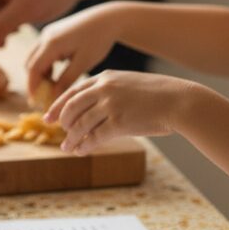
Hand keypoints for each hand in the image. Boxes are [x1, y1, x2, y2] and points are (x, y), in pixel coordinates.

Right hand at [25, 2, 123, 99]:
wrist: (108, 18)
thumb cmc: (98, 40)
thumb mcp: (83, 63)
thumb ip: (66, 80)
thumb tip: (53, 98)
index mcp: (52, 43)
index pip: (33, 69)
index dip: (32, 87)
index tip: (35, 102)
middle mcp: (45, 36)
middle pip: (30, 63)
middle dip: (35, 81)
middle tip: (44, 97)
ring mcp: (48, 32)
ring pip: (35, 57)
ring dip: (40, 72)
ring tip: (53, 86)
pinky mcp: (53, 32)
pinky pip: (42, 51)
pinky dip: (46, 64)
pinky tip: (58, 73)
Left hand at [46, 70, 188, 153]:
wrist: (179, 101)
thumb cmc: (157, 95)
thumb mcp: (128, 85)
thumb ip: (109, 93)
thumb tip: (91, 111)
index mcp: (105, 78)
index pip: (73, 92)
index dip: (58, 106)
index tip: (49, 117)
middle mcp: (104, 89)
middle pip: (72, 108)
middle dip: (62, 123)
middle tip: (58, 134)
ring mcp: (110, 105)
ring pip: (80, 125)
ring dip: (71, 138)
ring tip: (67, 147)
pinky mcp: (119, 122)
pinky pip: (94, 137)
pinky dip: (85, 146)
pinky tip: (81, 151)